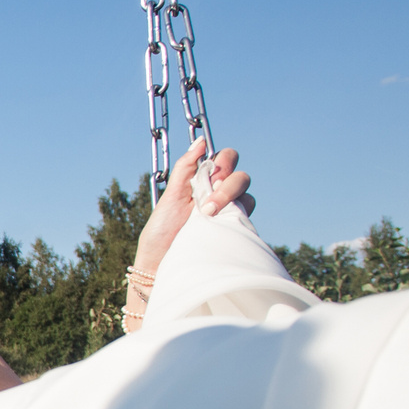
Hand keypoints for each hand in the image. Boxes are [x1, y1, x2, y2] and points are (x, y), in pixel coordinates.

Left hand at [132, 139, 254, 279]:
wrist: (160, 267)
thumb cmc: (162, 234)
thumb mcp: (170, 197)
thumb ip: (185, 169)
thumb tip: (201, 141)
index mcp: (204, 184)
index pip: (226, 159)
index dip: (223, 161)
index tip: (209, 174)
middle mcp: (220, 197)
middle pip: (240, 176)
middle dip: (228, 183)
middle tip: (208, 202)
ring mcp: (229, 216)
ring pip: (247, 195)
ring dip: (231, 198)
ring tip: (209, 216)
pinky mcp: (235, 233)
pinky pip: (248, 217)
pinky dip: (238, 215)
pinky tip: (219, 224)